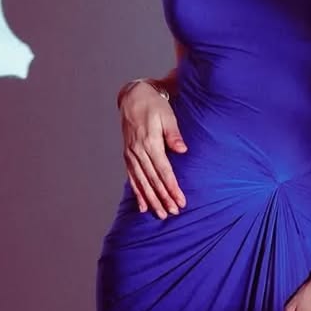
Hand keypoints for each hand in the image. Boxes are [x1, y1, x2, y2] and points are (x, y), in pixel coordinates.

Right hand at [120, 82, 187, 217]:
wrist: (133, 97)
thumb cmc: (154, 106)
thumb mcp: (167, 116)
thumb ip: (174, 134)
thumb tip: (182, 150)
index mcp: (150, 143)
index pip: (163, 171)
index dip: (172, 188)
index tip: (180, 201)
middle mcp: (138, 151)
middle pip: (153, 180)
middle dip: (163, 198)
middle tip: (173, 212)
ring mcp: (131, 154)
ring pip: (142, 182)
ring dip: (151, 200)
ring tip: (160, 214)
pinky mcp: (127, 155)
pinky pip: (132, 178)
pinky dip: (137, 193)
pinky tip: (142, 206)